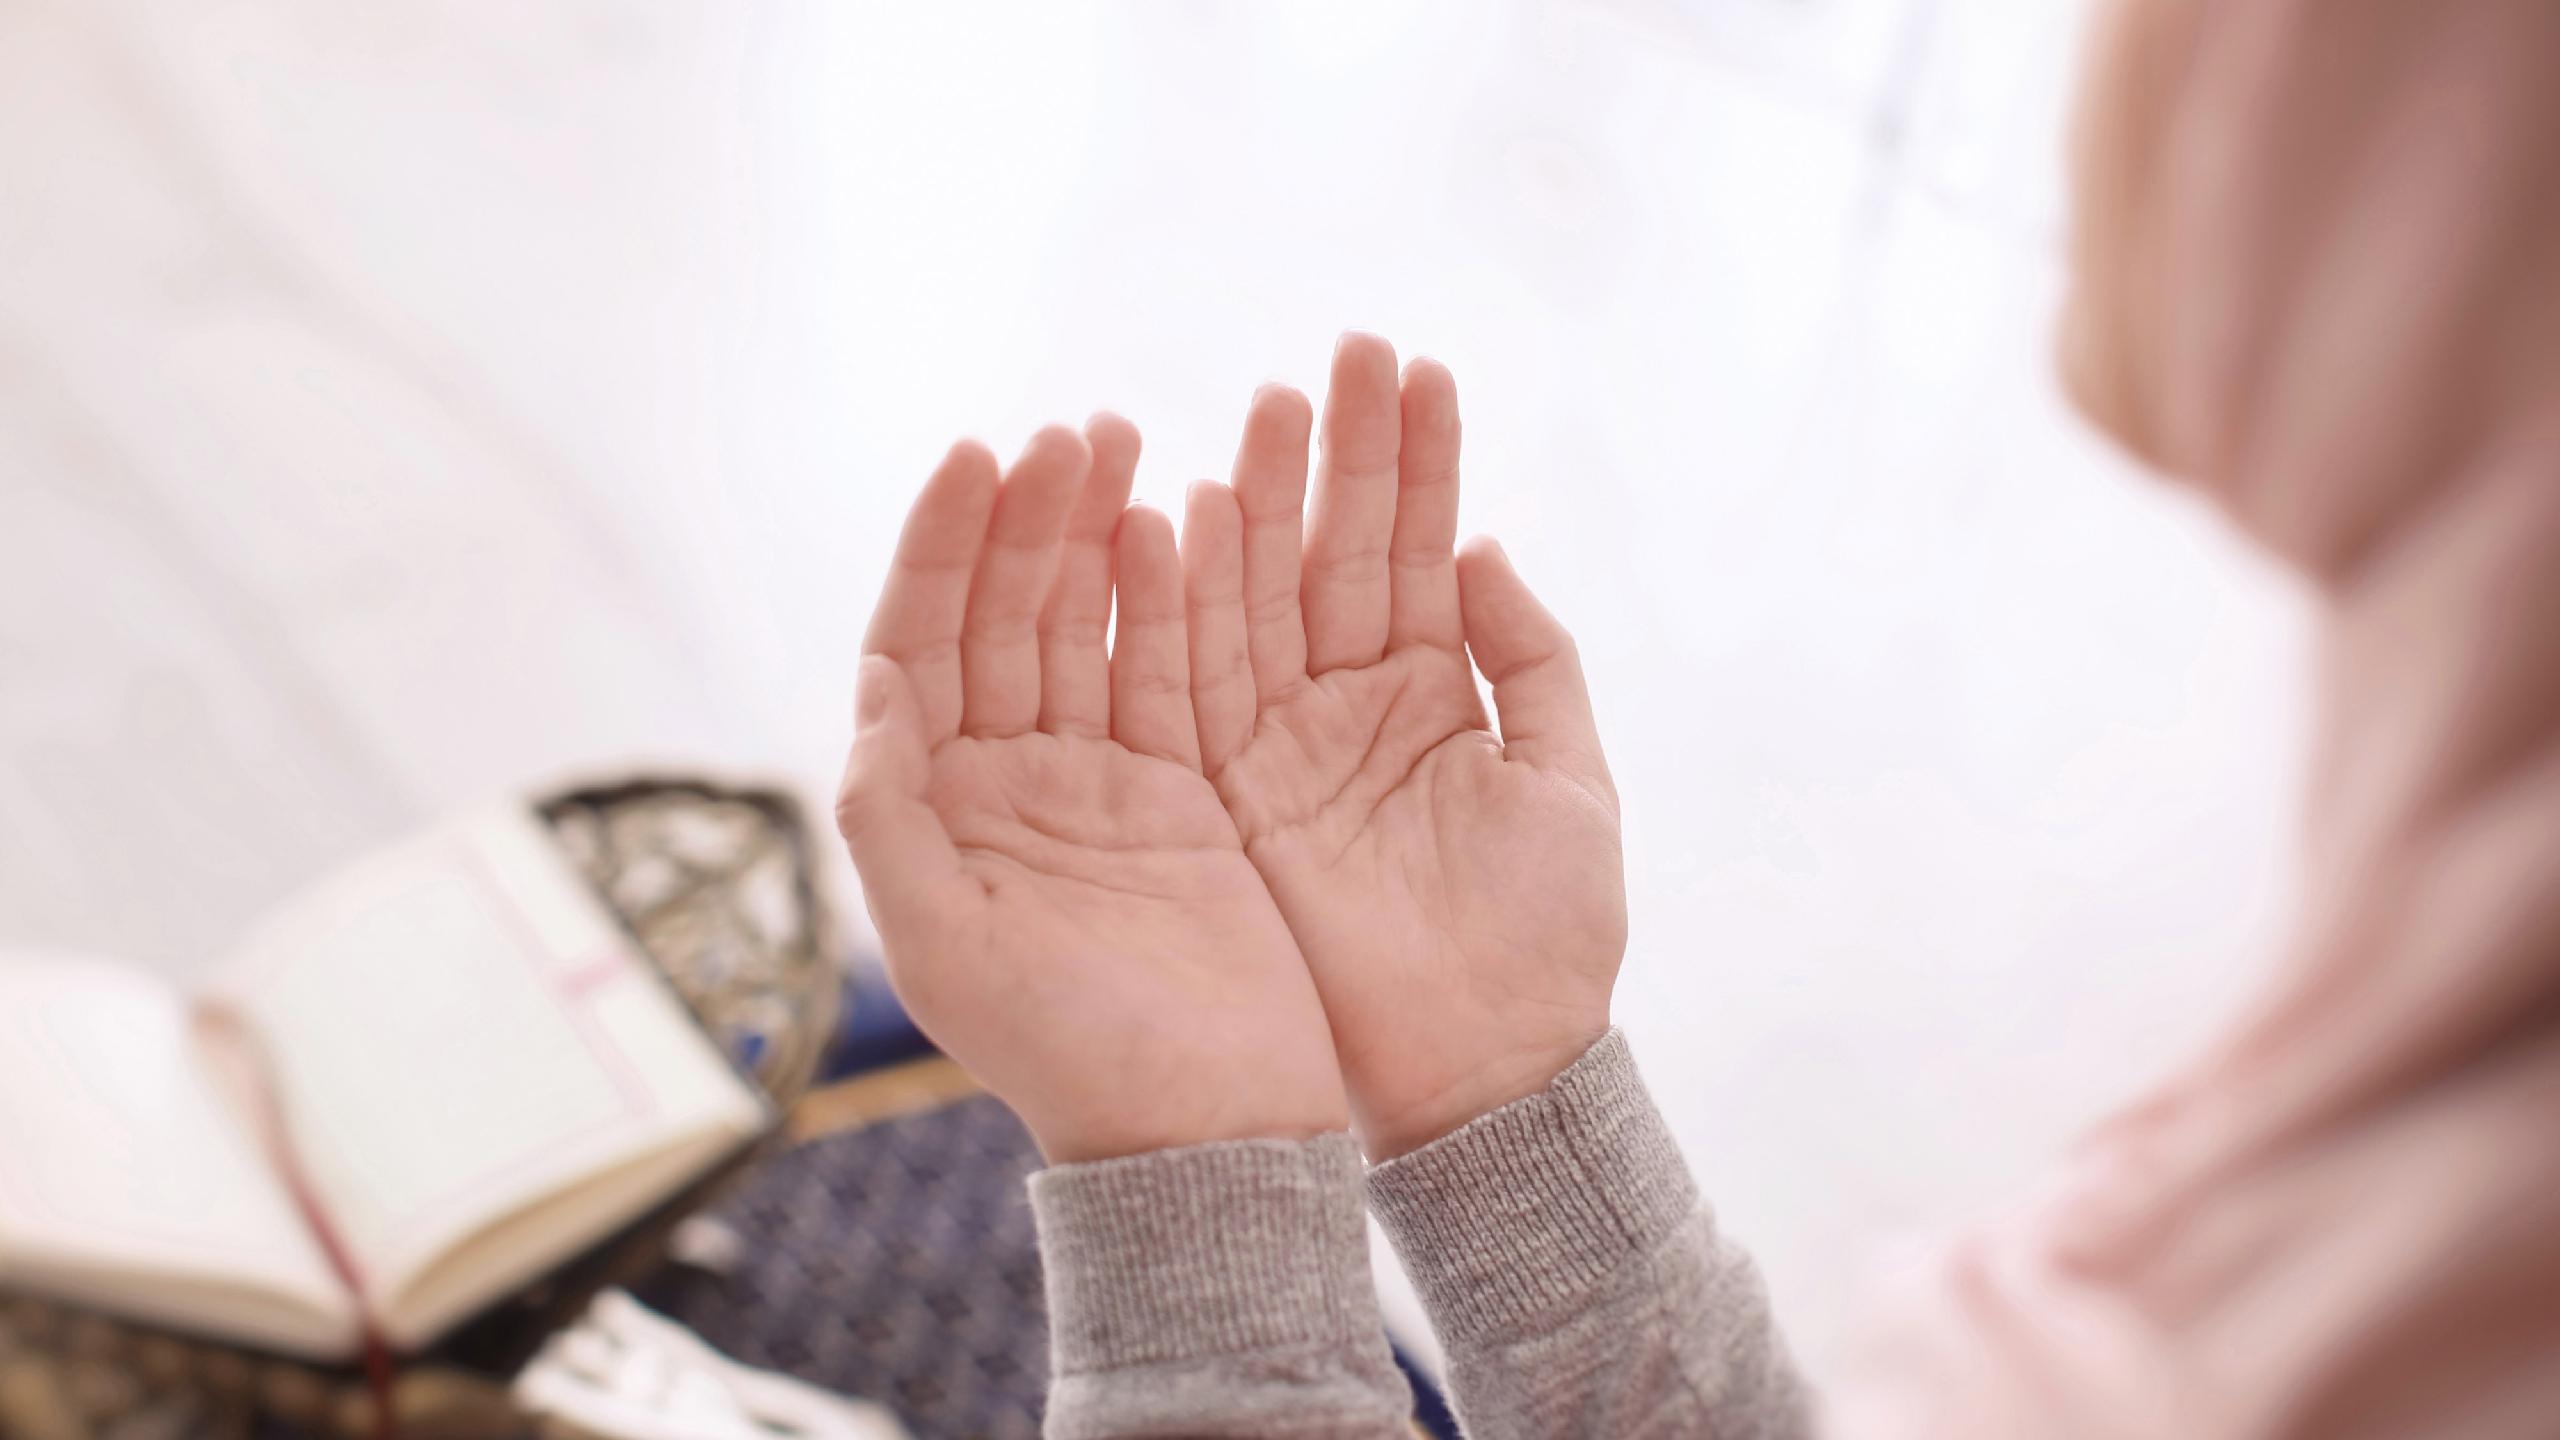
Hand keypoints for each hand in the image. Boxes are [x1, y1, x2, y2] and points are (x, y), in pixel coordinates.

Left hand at [836, 419, 1348, 1162]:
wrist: (1204, 1129)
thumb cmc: (1068, 1057)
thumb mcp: (949, 949)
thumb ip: (892, 821)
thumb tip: (870, 688)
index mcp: (933, 810)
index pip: (920, 646)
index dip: (939, 548)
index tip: (974, 454)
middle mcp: (1002, 781)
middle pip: (1004, 615)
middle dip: (1028, 516)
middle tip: (1074, 429)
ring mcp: (1092, 780)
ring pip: (1083, 625)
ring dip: (1095, 533)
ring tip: (1121, 441)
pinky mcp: (1177, 790)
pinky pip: (1166, 671)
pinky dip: (1170, 599)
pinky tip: (1180, 525)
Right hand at [1180, 336, 1626, 1159]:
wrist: (1486, 1071)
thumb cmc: (1549, 940)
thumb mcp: (1571, 783)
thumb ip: (1532, 659)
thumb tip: (1482, 544)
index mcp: (1435, 695)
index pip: (1417, 551)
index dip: (1416, 462)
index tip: (1416, 365)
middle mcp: (1350, 705)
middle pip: (1334, 555)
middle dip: (1339, 454)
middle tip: (1343, 353)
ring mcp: (1286, 746)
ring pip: (1265, 601)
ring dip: (1266, 505)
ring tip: (1274, 406)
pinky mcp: (1234, 797)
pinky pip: (1203, 685)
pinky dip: (1193, 604)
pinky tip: (1193, 516)